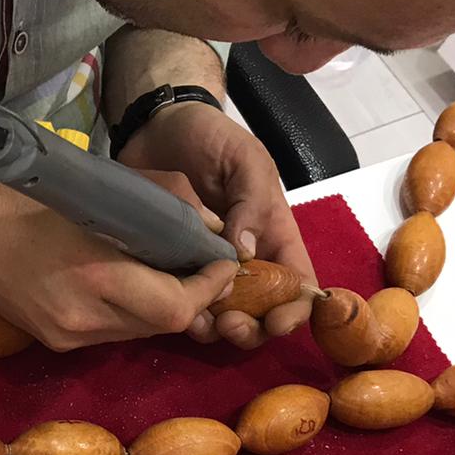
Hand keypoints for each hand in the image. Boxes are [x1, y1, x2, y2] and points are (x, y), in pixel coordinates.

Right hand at [0, 181, 239, 351]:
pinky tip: (124, 286)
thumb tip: (210, 230)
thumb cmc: (35, 198)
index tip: (222, 264)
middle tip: (202, 269)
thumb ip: (163, 211)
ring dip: (163, 307)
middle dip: (192, 298)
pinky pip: (112, 333)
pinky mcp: (56, 342)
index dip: (209, 288)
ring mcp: (68, 335)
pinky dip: (130, 312)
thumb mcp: (104, 193)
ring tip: (167, 274)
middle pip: (164, 324)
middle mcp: (85, 317)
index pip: (178, 306)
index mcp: (97, 276)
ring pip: (140, 332)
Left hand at [117, 102, 317, 347]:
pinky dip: (184, 314)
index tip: (277, 323)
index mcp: (273, 232)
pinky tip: (176, 311)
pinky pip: (184, 300)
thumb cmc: (211, 136)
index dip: (295, 309)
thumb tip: (247, 254)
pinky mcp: (173, 265)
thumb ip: (251, 203)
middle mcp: (246, 256)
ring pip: (223, 314)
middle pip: (262, 310)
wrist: (156, 125)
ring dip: (218, 329)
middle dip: (254, 328)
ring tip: (202, 321)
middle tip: (232, 324)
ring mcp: (208, 263)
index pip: (298, 282)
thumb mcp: (244, 160)